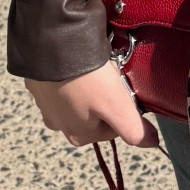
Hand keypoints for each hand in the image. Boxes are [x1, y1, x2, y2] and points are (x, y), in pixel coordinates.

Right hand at [25, 64, 161, 149]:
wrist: (50, 46)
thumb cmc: (85, 80)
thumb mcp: (116, 106)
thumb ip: (134, 129)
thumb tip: (151, 143)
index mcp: (78, 136)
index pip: (114, 127)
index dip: (123, 106)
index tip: (123, 87)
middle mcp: (59, 125)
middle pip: (96, 112)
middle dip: (105, 94)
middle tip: (109, 74)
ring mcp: (46, 104)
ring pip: (79, 96)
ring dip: (88, 83)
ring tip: (94, 64)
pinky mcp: (37, 84)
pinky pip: (61, 80)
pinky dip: (71, 72)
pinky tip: (76, 59)